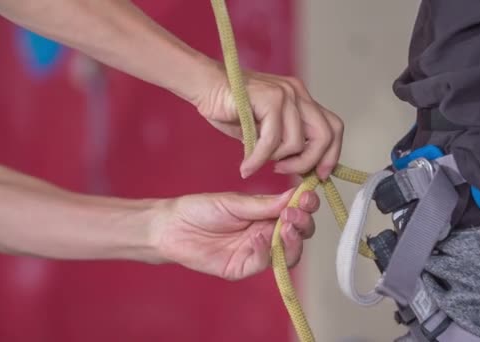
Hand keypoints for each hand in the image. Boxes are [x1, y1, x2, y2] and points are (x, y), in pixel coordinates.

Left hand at [153, 188, 319, 279]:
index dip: (306, 206)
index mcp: (266, 214)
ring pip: (287, 254)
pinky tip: (259, 238)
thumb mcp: (235, 203)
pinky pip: (262, 264)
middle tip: (294, 215)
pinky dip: (265, 252)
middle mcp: (266, 233)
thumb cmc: (200, 209)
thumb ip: (265, 204)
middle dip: (302, 224)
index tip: (307, 198)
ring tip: (285, 228)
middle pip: (298, 235)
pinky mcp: (242, 268)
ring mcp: (256, 252)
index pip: (296, 213)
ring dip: (291, 242)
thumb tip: (296, 194)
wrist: (171, 227)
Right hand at [196, 64, 343, 179]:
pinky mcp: (270, 98)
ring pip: (297, 142)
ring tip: (258, 161)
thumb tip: (302, 169)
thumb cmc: (231, 109)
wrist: (205, 87)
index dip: (332, 154)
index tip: (319, 174)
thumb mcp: (265, 131)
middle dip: (309, 162)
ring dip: (276, 160)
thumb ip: (285, 144)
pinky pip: (272, 140)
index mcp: (301, 100)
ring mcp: (286, 94)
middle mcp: (298, 93)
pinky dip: (258, 159)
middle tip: (286, 172)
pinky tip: (247, 166)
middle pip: (326, 134)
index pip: (334, 128)